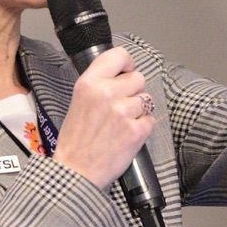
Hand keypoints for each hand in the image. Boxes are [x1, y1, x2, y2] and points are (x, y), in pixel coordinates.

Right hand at [53, 46, 155, 189]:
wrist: (77, 171)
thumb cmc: (76, 141)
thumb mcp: (78, 100)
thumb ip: (98, 84)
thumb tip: (120, 75)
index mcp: (89, 83)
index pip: (120, 55)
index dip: (127, 65)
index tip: (125, 74)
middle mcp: (106, 93)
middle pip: (138, 78)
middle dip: (133, 92)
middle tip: (120, 108)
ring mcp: (123, 112)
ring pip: (146, 99)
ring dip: (138, 111)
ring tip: (121, 124)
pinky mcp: (136, 130)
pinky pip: (150, 120)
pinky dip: (142, 128)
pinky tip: (126, 136)